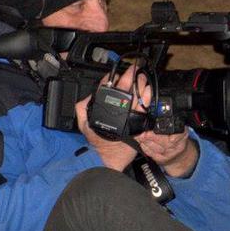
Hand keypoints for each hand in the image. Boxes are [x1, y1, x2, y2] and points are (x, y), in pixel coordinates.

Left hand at [76, 65, 198, 175]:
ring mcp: (129, 116)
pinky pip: (143, 110)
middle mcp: (119, 110)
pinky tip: (147, 91)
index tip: (118, 73)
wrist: (108, 158)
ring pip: (136, 98)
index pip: (111, 90)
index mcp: (107, 108)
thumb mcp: (84, 124)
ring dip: (140, 86)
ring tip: (141, 79)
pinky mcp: (138, 123)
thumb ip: (82, 108)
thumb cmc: (97, 143)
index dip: (115, 79)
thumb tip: (88, 95)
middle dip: (130, 79)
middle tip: (134, 71)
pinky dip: (147, 100)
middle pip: (126, 91)